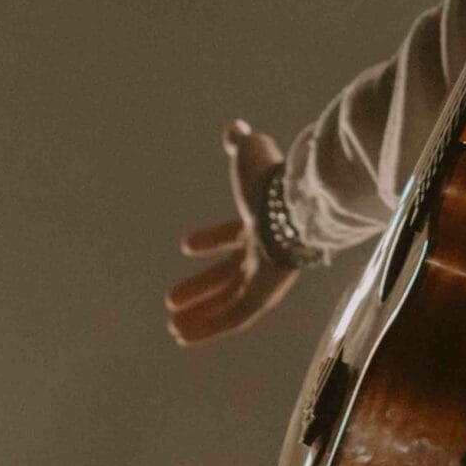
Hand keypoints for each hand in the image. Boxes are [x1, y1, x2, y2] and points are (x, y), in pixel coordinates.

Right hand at [165, 120, 300, 344]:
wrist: (293, 204)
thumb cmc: (271, 181)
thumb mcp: (250, 154)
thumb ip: (241, 143)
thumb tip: (236, 128)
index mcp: (261, 219)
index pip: (234, 234)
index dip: (212, 238)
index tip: (186, 244)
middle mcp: (265, 249)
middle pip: (229, 274)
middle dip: (201, 286)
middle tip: (172, 299)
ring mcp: (267, 274)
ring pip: (231, 301)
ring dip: (202, 315)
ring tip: (173, 328)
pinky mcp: (267, 294)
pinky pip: (237, 318)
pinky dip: (211, 328)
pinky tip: (185, 337)